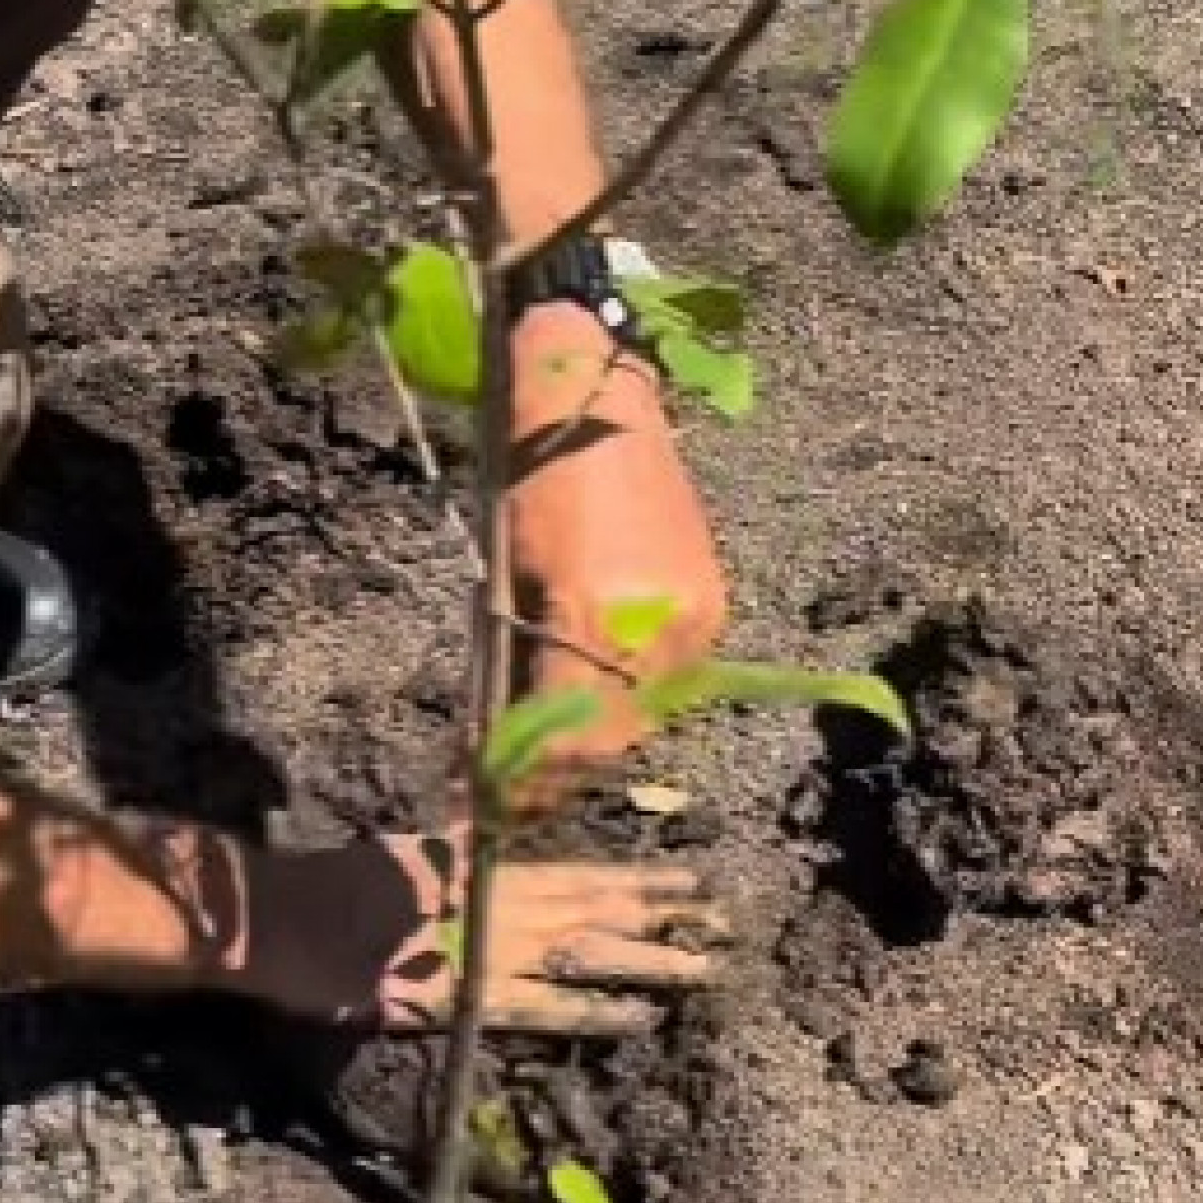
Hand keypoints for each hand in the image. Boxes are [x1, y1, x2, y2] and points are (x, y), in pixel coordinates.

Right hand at [239, 829, 724, 1036]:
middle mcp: (505, 898)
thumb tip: (491, 859)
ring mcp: (495, 944)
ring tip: (708, 967)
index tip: (695, 876)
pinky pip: (549, 1003)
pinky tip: (640, 1019)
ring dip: (652, 958)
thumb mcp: (418, 856)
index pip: (584, 871)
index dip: (641, 875)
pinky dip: (595, 1009)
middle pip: (603, 906)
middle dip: (666, 914)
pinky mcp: (474, 992)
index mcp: (491, 866)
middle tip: (730, 922)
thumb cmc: (342, 885)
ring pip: (592, 949)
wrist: (292, 913)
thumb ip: (464, 858)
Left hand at [503, 305, 728, 808]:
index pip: (573, 742)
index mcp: (609, 618)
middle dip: (562, 773)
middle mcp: (669, 629)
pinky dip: (625, 694)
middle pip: (616, 741)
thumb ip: (513, 667)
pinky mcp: (712, 600)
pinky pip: (667, 675)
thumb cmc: (531, 472)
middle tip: (508, 792)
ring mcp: (700, 616)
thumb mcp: (506, 574)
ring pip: (645, 713)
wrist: (598, 393)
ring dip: (595, 738)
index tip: (490, 809)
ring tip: (542, 750)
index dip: (531, 785)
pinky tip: (586, 694)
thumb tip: (501, 745)